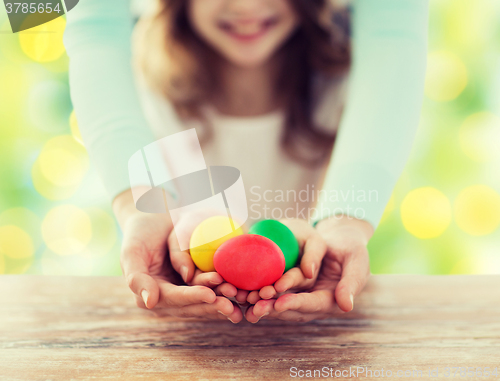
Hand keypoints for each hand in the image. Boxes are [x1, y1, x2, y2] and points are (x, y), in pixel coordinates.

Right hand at [114, 190, 241, 321]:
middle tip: (232, 304)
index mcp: (151, 294)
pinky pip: (212, 287)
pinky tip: (241, 290)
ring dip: (222, 300)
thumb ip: (136, 277)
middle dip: (212, 305)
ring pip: (205, 299)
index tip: (210, 295)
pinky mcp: (197, 281)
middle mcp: (168, 297)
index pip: (174, 298)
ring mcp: (184, 290)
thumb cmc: (140, 232)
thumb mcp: (132, 251)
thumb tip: (149, 302)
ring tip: (239, 296)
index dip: (192, 297)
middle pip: (192, 304)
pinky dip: (225, 289)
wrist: (154, 216)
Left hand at [245, 215, 372, 322]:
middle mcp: (314, 302)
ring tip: (246, 300)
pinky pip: (274, 290)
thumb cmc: (352, 249)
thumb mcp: (357, 261)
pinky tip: (244, 290)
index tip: (279, 303)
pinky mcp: (290, 286)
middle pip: (292, 308)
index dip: (296, 304)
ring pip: (279, 302)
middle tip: (255, 306)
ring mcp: (301, 295)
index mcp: (332, 300)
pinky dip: (260, 291)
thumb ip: (352, 283)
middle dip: (273, 308)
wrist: (341, 240)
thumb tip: (346, 306)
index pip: (313, 304)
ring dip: (263, 302)